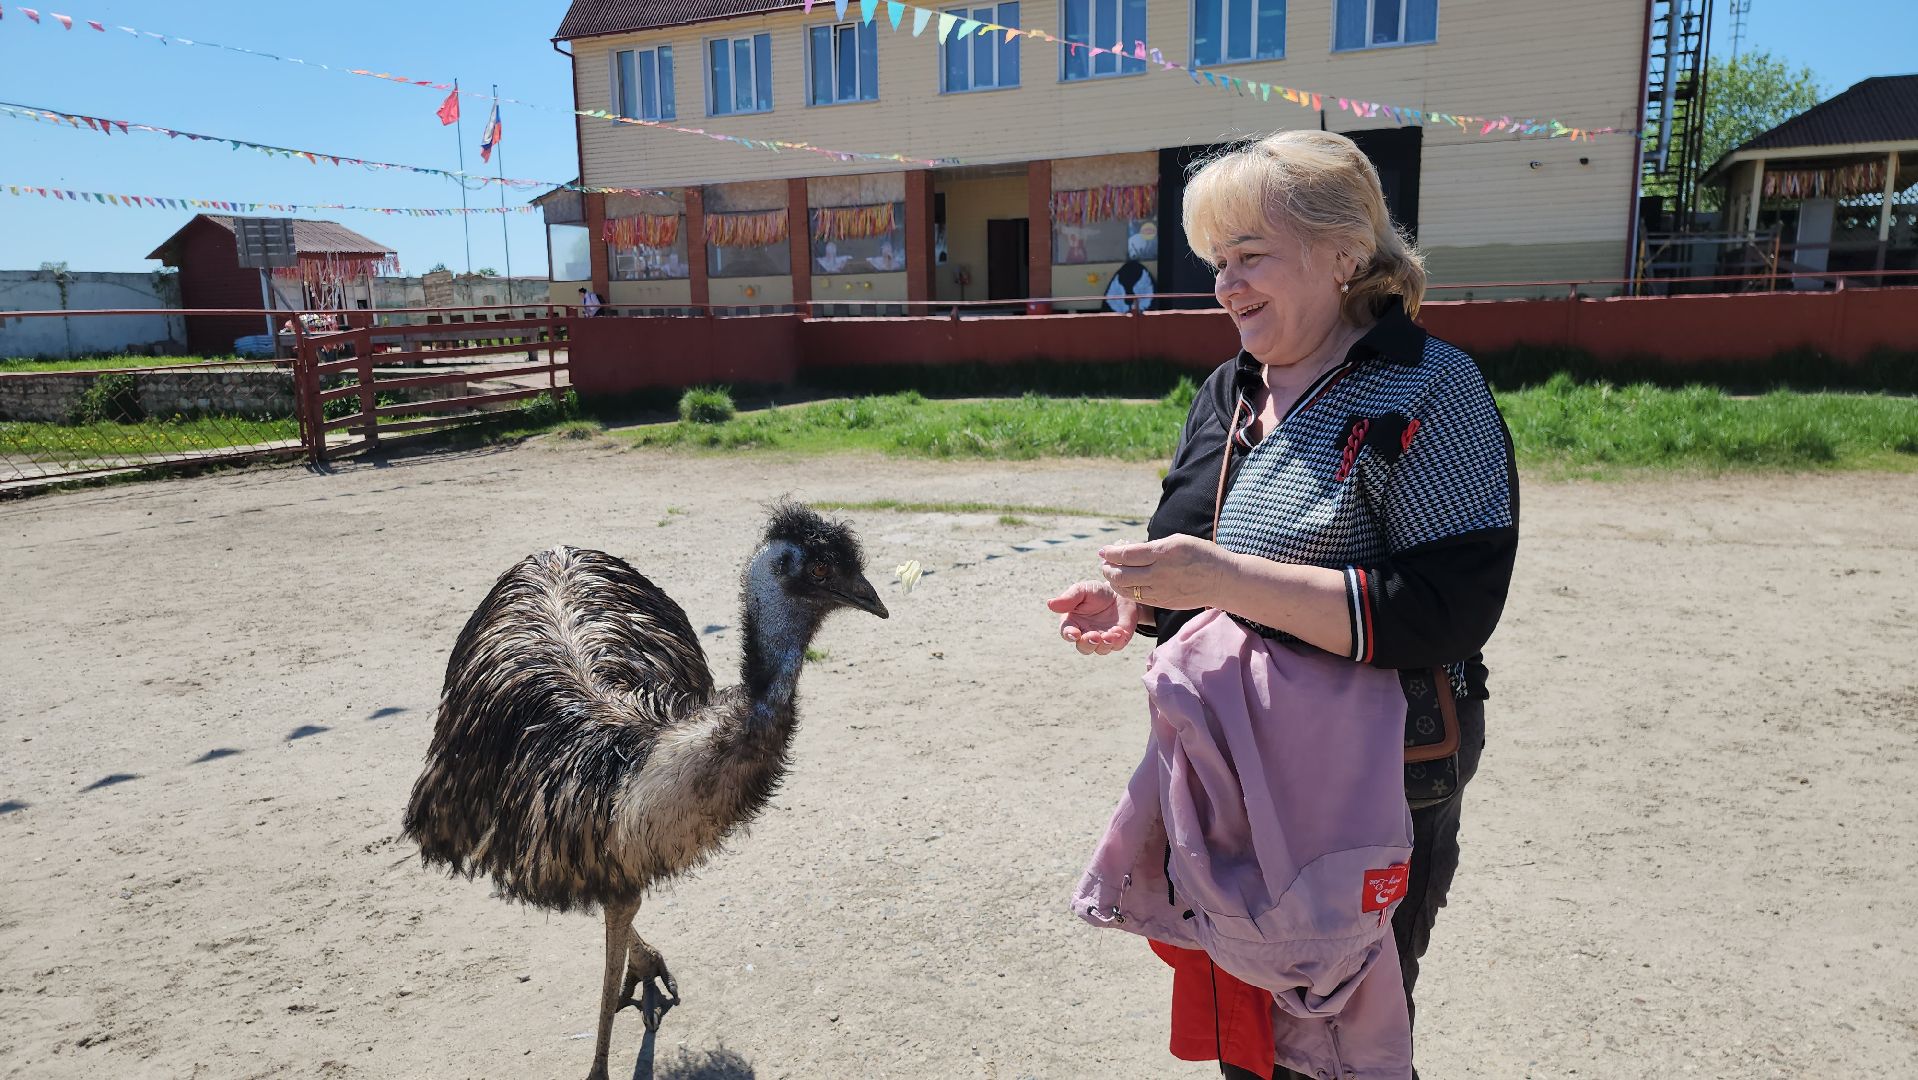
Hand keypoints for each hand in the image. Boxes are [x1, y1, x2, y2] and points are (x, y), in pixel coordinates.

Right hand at [1046, 580, 1140, 654]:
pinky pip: (1116, 646)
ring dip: (1104, 645)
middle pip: (1083, 647)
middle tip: (1094, 636)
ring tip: (1110, 634)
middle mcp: (1086, 633)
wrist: (1121, 593)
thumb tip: (1050, 604)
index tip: (1075, 633)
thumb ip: (1069, 598)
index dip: (1069, 635)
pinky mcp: (1118, 640)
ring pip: (1099, 650)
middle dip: (1088, 644)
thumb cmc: (1097, 592)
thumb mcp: (1083, 590)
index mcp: (1074, 622)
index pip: (1067, 633)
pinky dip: (1117, 641)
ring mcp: (1102, 639)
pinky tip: (1119, 631)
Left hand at [1097, 535, 1232, 612]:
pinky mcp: (1163, 602)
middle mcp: (1159, 573)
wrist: (1221, 579)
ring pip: (1126, 589)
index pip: (1126, 555)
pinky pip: (1138, 598)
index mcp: (1162, 553)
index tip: (1103, 552)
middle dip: (1108, 569)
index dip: (1110, 553)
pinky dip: (1127, 591)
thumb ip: (1151, 546)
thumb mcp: (1176, 541)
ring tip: (1112, 575)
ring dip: (1114, 582)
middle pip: (1121, 574)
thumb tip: (1127, 549)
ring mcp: (1161, 590)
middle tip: (1105, 564)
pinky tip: (1125, 585)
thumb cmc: (1200, 554)